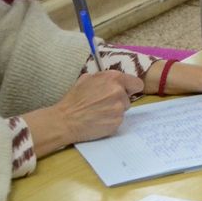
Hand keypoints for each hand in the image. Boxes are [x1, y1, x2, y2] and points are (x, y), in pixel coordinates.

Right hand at [24, 69, 142, 156]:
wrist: (65, 120)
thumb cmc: (74, 99)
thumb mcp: (87, 79)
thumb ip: (104, 77)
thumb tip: (114, 80)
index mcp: (113, 78)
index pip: (137, 83)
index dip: (130, 88)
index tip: (125, 92)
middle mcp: (119, 92)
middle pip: (128, 98)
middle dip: (119, 100)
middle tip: (103, 104)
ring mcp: (119, 108)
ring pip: (123, 109)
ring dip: (114, 111)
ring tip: (99, 112)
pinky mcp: (116, 122)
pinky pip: (118, 120)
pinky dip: (111, 121)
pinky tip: (98, 120)